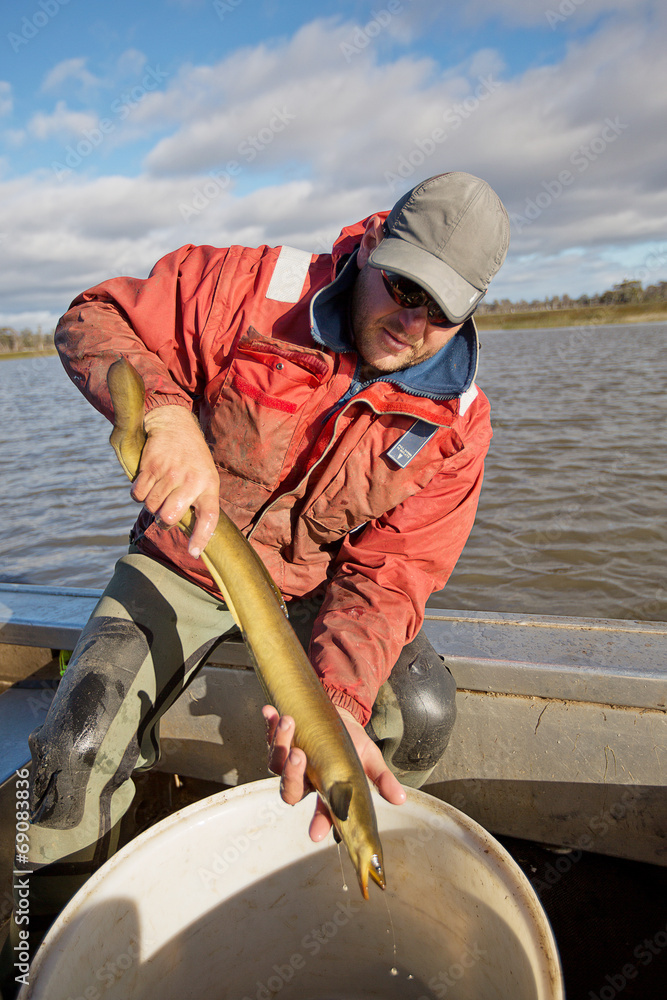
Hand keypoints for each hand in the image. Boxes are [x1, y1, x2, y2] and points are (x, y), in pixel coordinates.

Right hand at [130, 404, 219, 556]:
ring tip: (159, 492)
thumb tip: (191, 533)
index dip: (201, 538)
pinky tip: (147, 484)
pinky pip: (138, 495)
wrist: (174, 425)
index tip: (193, 552)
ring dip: (151, 505)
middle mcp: (191, 481)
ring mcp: (170, 474)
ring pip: (151, 507)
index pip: (209, 518)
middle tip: (164, 514)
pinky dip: (138, 494)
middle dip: (163, 521)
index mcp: (209, 486)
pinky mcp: (151, 467)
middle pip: (169, 517)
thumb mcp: (206, 476)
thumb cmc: (192, 458)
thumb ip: (200, 501)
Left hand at [262, 704, 405, 841]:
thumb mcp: (369, 759)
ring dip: (280, 742)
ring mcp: (289, 760)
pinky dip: (269, 724)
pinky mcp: (281, 740)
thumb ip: (381, 779)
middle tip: (299, 756)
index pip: (321, 813)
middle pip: (289, 790)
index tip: (316, 833)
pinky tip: (270, 711)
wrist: (339, 715)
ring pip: (276, 762)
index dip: (319, 823)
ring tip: (288, 722)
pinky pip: (269, 736)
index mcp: (325, 790)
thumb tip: (401, 799)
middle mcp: (303, 779)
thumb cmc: (352, 742)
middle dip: (291, 775)